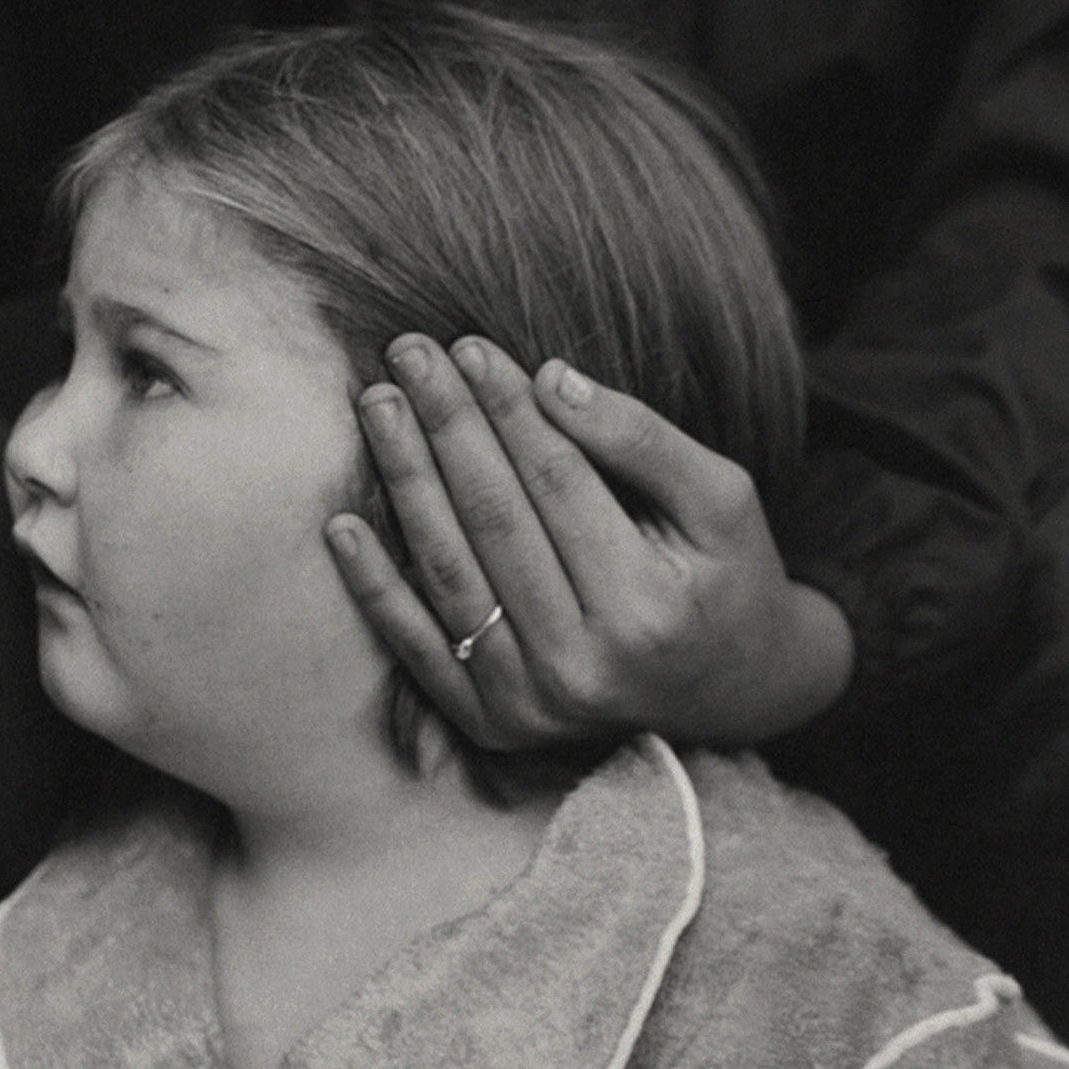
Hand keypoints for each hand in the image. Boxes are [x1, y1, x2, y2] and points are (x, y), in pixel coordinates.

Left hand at [326, 334, 854, 749]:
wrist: (728, 691)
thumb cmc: (724, 575)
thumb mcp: (721, 500)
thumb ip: (643, 440)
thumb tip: (551, 378)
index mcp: (648, 606)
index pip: (558, 483)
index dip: (509, 410)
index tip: (469, 348)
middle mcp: (583, 664)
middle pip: (495, 520)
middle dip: (446, 428)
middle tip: (407, 355)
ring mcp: (529, 701)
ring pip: (449, 572)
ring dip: (404, 482)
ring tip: (377, 406)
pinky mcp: (488, 721)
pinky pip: (417, 645)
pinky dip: (374, 586)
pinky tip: (341, 525)